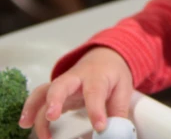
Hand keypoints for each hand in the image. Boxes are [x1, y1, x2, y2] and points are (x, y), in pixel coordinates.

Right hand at [19, 47, 133, 138]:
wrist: (103, 59)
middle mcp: (76, 79)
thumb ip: (118, 111)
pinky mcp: (54, 93)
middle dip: (55, 100)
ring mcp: (62, 85)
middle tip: (52, 116)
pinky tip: (26, 124)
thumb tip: (116, 132)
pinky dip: (30, 110)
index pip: (95, 92)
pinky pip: (38, 98)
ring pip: (44, 91)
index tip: (100, 127)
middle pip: (61, 85)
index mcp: (97, 77)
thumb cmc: (113, 75)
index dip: (96, 110)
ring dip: (35, 108)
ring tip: (28, 126)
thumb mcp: (123, 89)